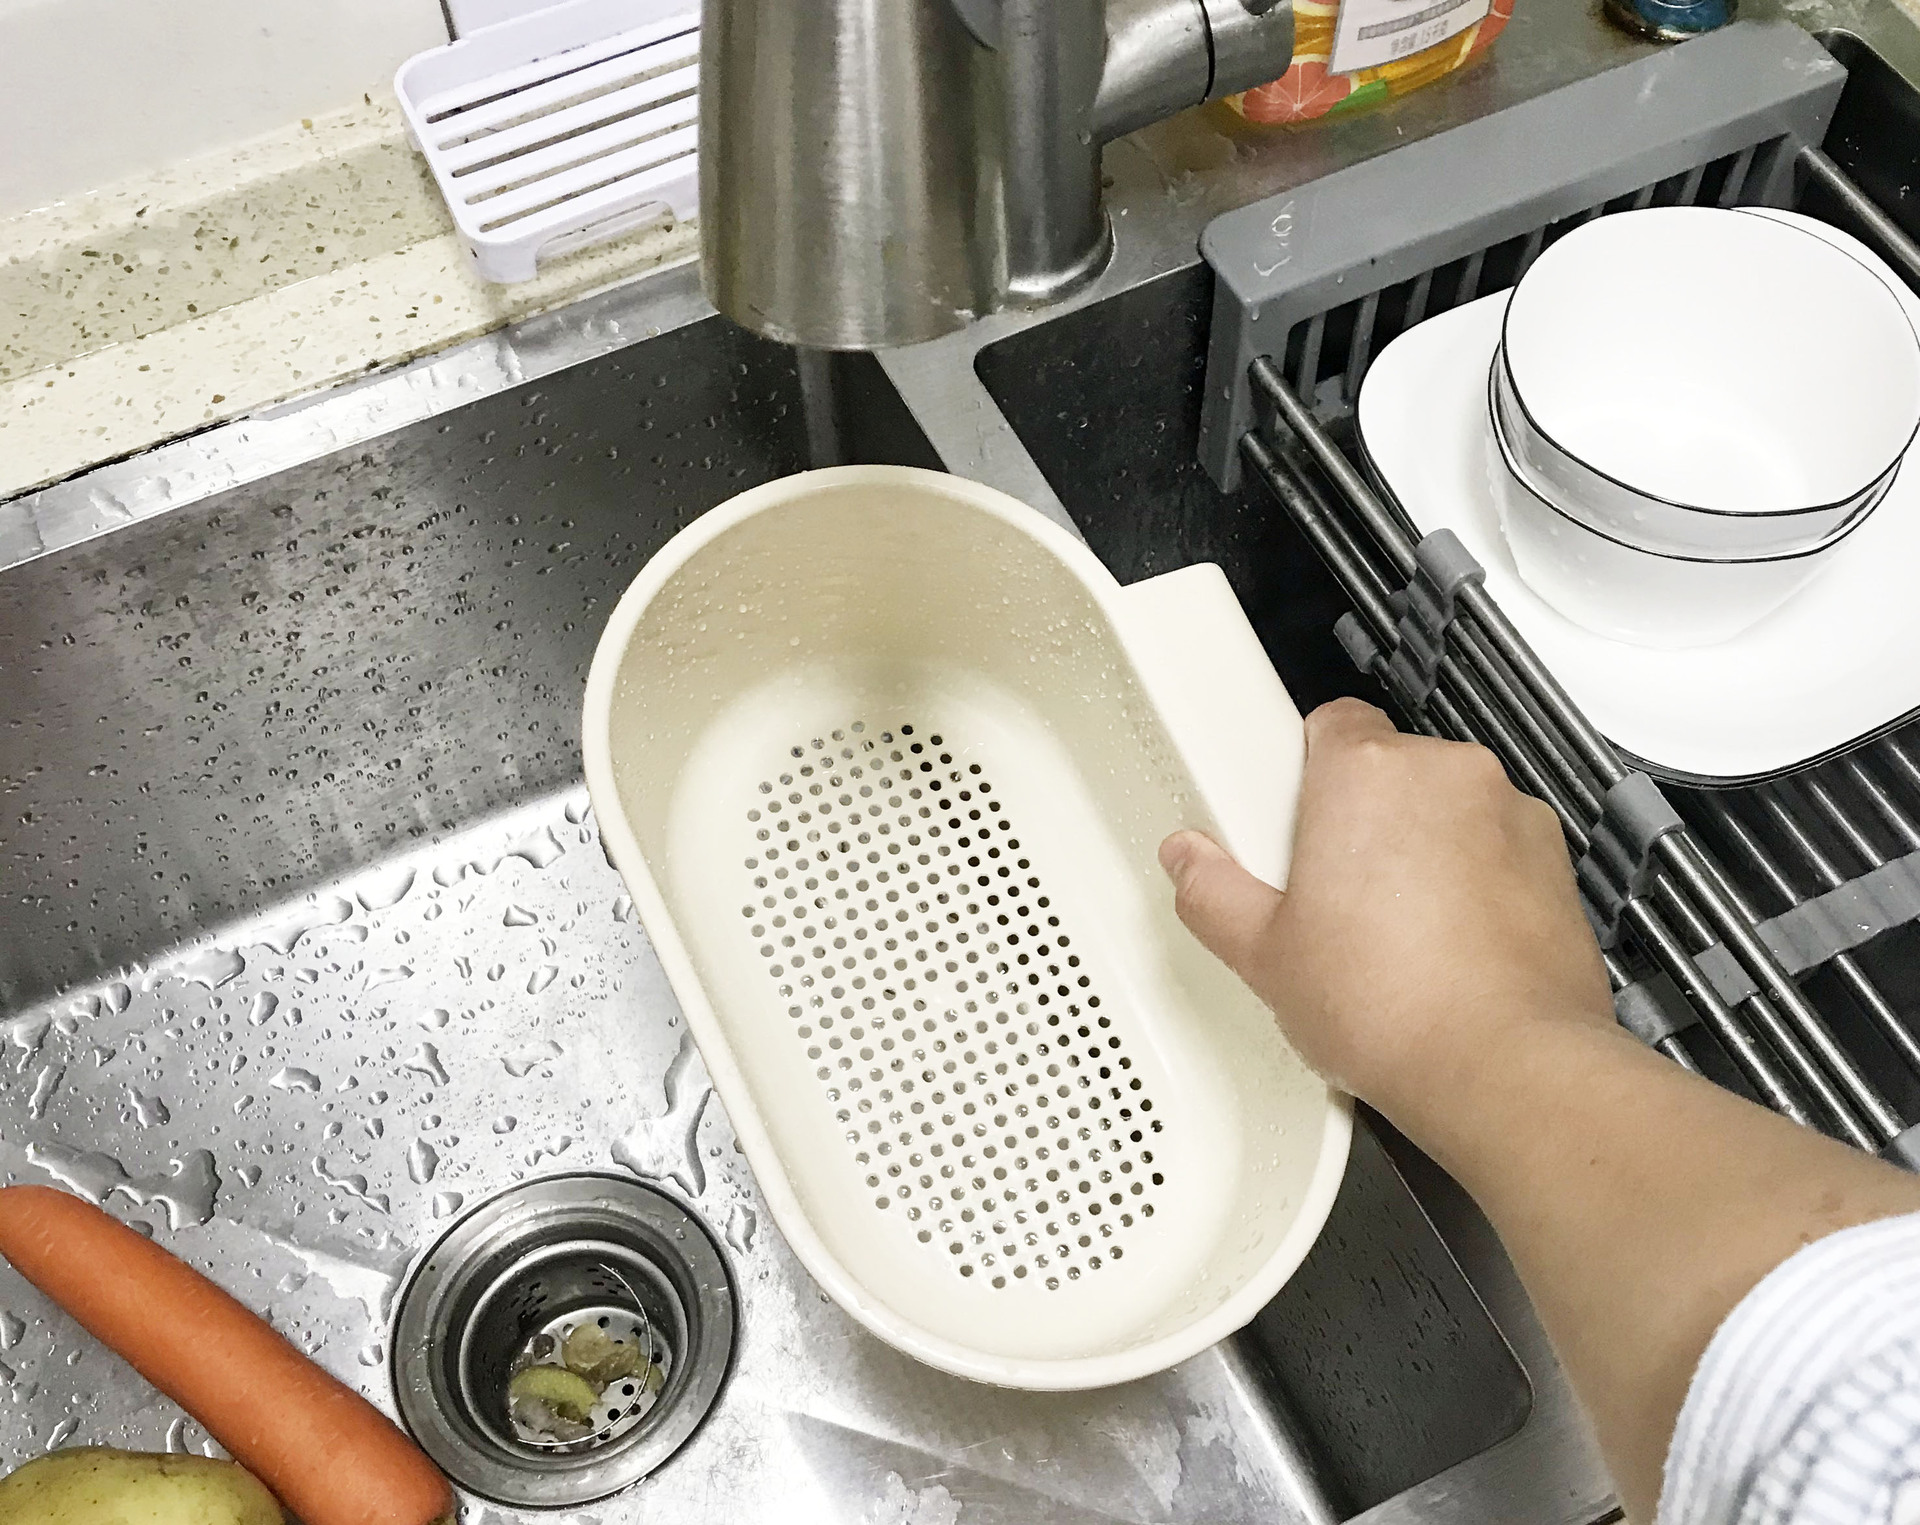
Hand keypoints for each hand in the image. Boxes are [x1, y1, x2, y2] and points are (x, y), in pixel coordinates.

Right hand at [1158, 697, 1612, 1118]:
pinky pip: (1497, 850)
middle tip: (1329, 894)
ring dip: (1421, 848)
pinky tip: (1443, 948)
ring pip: (1446, 811)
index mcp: (1366, 772)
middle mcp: (1446, 775)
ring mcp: (1509, 814)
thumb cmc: (1395, 1007)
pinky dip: (1474, 883)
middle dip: (1359, 820)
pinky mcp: (1554, 862)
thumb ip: (1213, 893)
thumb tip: (1190, 864)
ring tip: (1389, 932)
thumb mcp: (1265, 956)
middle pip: (1388, 769)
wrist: (1505, 1068)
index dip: (1305, 771)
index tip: (1291, 822)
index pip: (1330, 721)